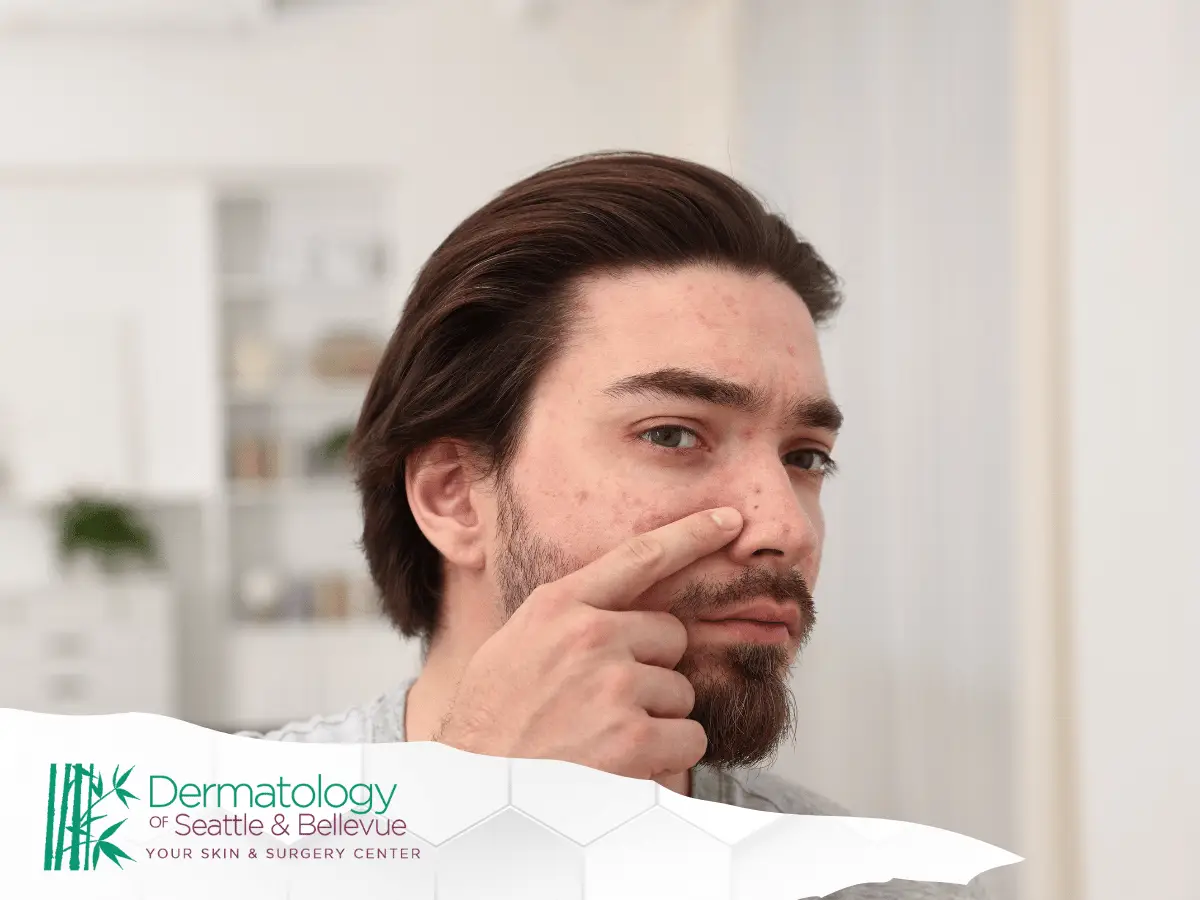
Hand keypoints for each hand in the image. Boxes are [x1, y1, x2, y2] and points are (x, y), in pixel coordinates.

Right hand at [434, 507, 744, 779]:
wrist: (476, 792)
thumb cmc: (491, 723)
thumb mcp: (514, 645)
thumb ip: (565, 620)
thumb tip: (616, 610)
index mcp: (557, 606)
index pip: (639, 556)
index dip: (691, 534)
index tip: (728, 519)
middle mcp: (590, 636)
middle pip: (670, 635)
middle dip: (653, 667)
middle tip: (606, 701)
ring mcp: (614, 686)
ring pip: (681, 691)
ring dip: (657, 717)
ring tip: (603, 738)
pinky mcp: (634, 739)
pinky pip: (688, 738)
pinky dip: (668, 757)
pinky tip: (623, 765)